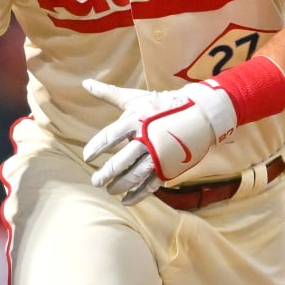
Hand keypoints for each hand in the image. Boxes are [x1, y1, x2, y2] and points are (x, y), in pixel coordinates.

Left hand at [81, 78, 236, 204]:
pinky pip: (150, 185)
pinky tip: (126, 200)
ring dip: (120, 186)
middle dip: (106, 174)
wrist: (199, 114)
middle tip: (95, 181)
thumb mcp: (135, 98)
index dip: (96, 148)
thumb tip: (85, 83)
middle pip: (121, 162)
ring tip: (109, 190)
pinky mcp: (169, 167)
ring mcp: (158, 155)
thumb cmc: (161, 105)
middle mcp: (146, 139)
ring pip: (134, 176)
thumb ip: (108, 93)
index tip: (87, 157)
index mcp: (135, 121)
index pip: (109, 136)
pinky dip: (137, 195)